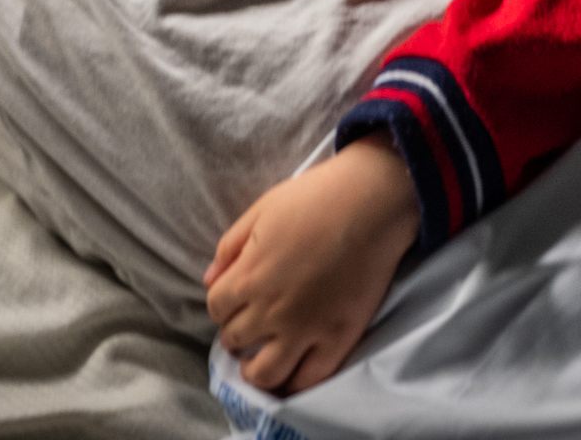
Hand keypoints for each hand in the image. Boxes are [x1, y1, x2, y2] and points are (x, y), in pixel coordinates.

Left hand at [205, 137, 418, 396]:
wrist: (371, 202)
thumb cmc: (314, 198)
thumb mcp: (261, 210)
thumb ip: (229, 246)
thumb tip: (209, 281)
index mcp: (249, 277)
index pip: (215, 308)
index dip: (222, 304)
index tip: (234, 300)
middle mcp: (270, 311)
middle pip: (235, 340)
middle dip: (236, 333)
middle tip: (250, 325)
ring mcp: (305, 330)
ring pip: (265, 373)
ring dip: (256, 369)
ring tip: (262, 359)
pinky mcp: (338, 339)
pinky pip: (309, 379)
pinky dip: (295, 381)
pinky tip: (292, 371)